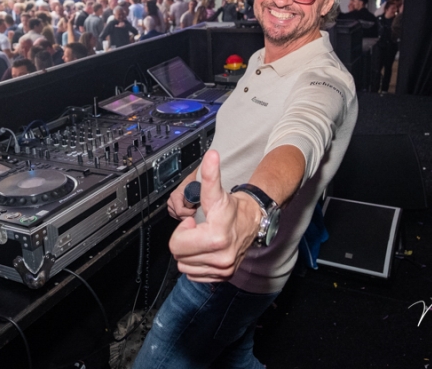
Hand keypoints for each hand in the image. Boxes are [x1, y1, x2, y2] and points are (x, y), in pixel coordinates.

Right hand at [167, 181, 197, 220]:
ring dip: (186, 215)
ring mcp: (170, 205)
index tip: (195, 209)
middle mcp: (170, 201)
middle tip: (194, 209)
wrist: (191, 182)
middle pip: (179, 216)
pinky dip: (184, 215)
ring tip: (192, 208)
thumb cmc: (193, 185)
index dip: (189, 212)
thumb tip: (191, 207)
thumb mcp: (194, 190)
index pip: (180, 211)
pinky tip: (188, 211)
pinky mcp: (172, 209)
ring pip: (178, 217)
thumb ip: (192, 199)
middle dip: (188, 215)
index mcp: (174, 196)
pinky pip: (177, 217)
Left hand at [169, 150, 261, 281]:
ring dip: (189, 252)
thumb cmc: (232, 208)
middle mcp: (221, 257)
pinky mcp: (224, 276)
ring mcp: (223, 268)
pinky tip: (205, 250)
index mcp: (216, 237)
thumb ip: (211, 176)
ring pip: (185, 266)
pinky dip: (196, 263)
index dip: (183, 229)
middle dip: (184, 240)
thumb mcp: (218, 192)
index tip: (193, 222)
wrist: (254, 222)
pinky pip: (194, 274)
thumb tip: (211, 155)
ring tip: (202, 238)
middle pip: (179, 255)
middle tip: (197, 229)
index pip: (177, 244)